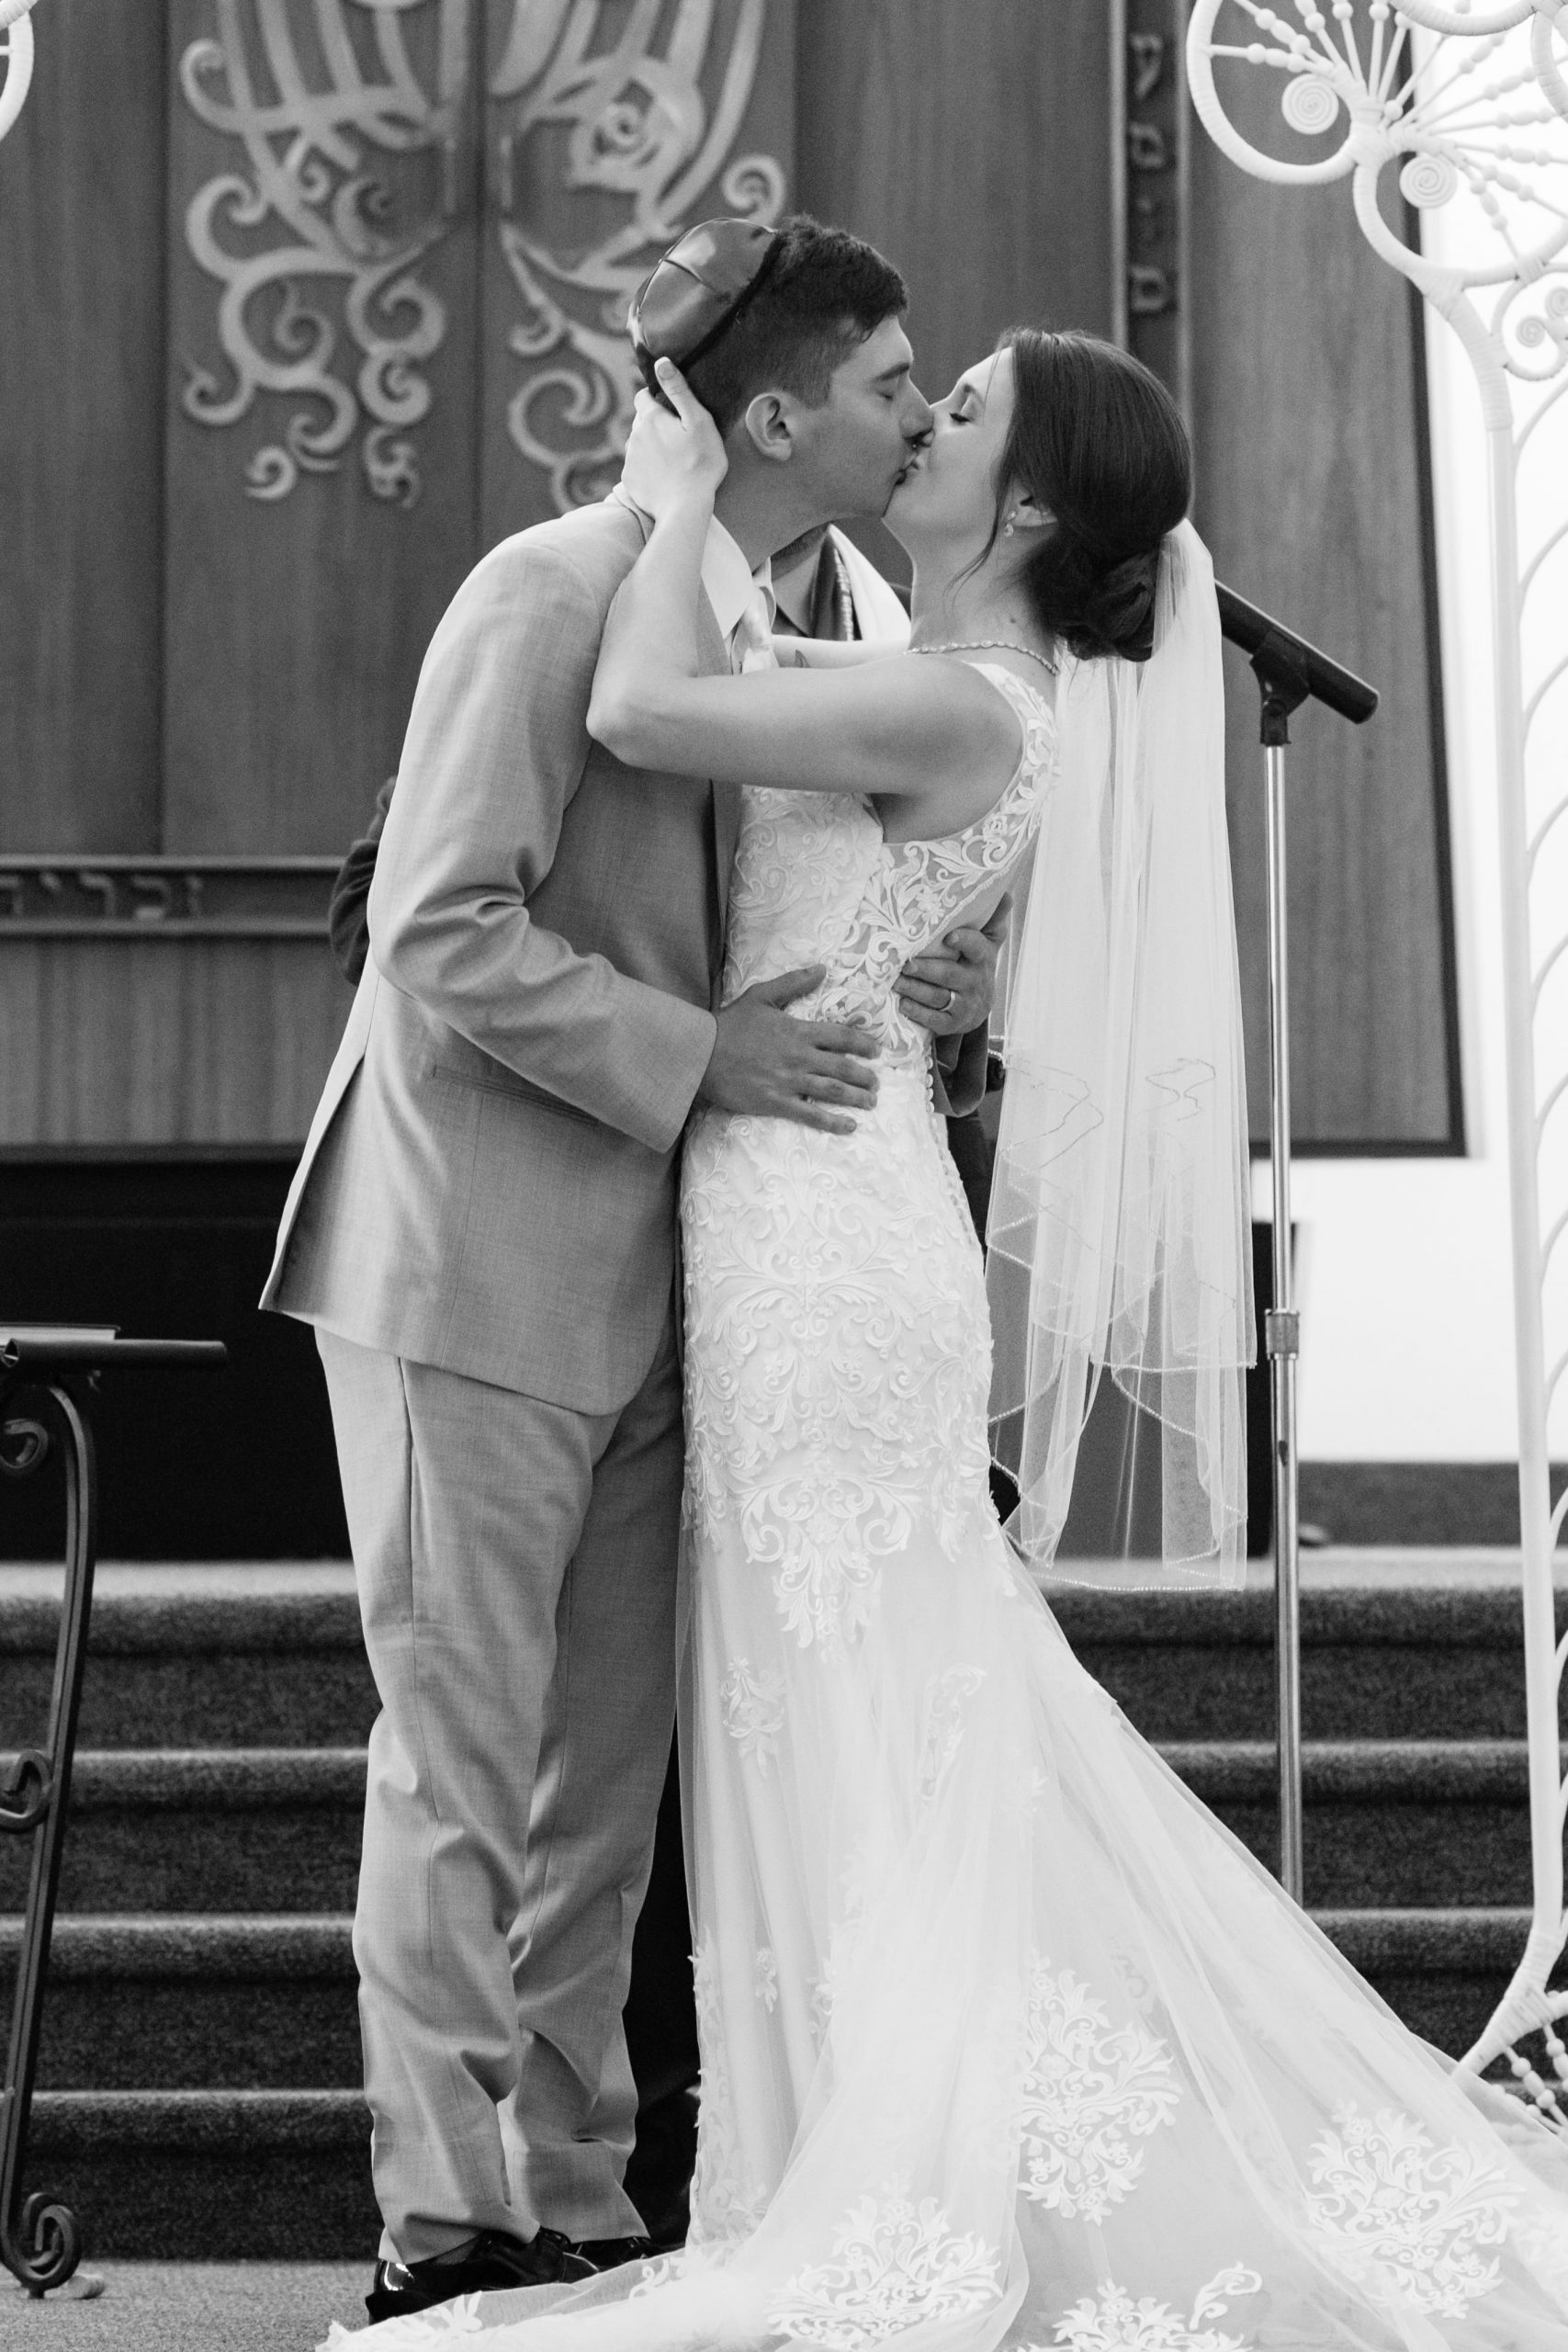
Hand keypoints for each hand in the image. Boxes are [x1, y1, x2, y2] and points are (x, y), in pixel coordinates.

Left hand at [619, 362, 727, 517]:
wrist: (685, 507)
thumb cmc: (700, 463)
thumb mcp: (698, 421)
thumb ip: (679, 390)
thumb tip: (661, 363)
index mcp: (650, 418)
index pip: (642, 397)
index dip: (655, 400)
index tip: (670, 412)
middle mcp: (634, 435)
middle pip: (641, 422)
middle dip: (654, 426)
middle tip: (677, 440)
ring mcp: (629, 459)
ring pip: (637, 445)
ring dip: (650, 448)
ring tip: (672, 462)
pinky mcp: (629, 480)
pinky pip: (636, 468)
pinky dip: (647, 470)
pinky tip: (664, 478)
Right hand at [697, 967, 878, 1135]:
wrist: (700, 1053)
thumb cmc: (729, 1024)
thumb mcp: (761, 996)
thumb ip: (793, 983)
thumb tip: (822, 969)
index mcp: (798, 1030)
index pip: (841, 1037)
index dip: (863, 1044)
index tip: (876, 1052)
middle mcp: (799, 1056)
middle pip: (843, 1067)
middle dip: (865, 1076)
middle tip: (876, 1084)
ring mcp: (789, 1081)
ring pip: (833, 1090)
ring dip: (856, 1097)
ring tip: (871, 1103)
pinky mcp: (776, 1102)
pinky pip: (811, 1114)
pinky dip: (833, 1122)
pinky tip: (849, 1126)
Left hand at [895, 895, 1009, 1036]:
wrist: (977, 1007)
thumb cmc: (975, 965)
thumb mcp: (988, 943)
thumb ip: (992, 919)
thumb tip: (1005, 892)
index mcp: (982, 959)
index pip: (977, 948)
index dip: (965, 942)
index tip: (949, 936)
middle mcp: (975, 982)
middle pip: (950, 974)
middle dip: (927, 969)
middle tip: (906, 963)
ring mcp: (964, 1004)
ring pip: (938, 996)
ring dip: (915, 990)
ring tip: (896, 982)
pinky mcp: (952, 1023)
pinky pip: (935, 1020)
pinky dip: (918, 1013)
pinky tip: (903, 1004)